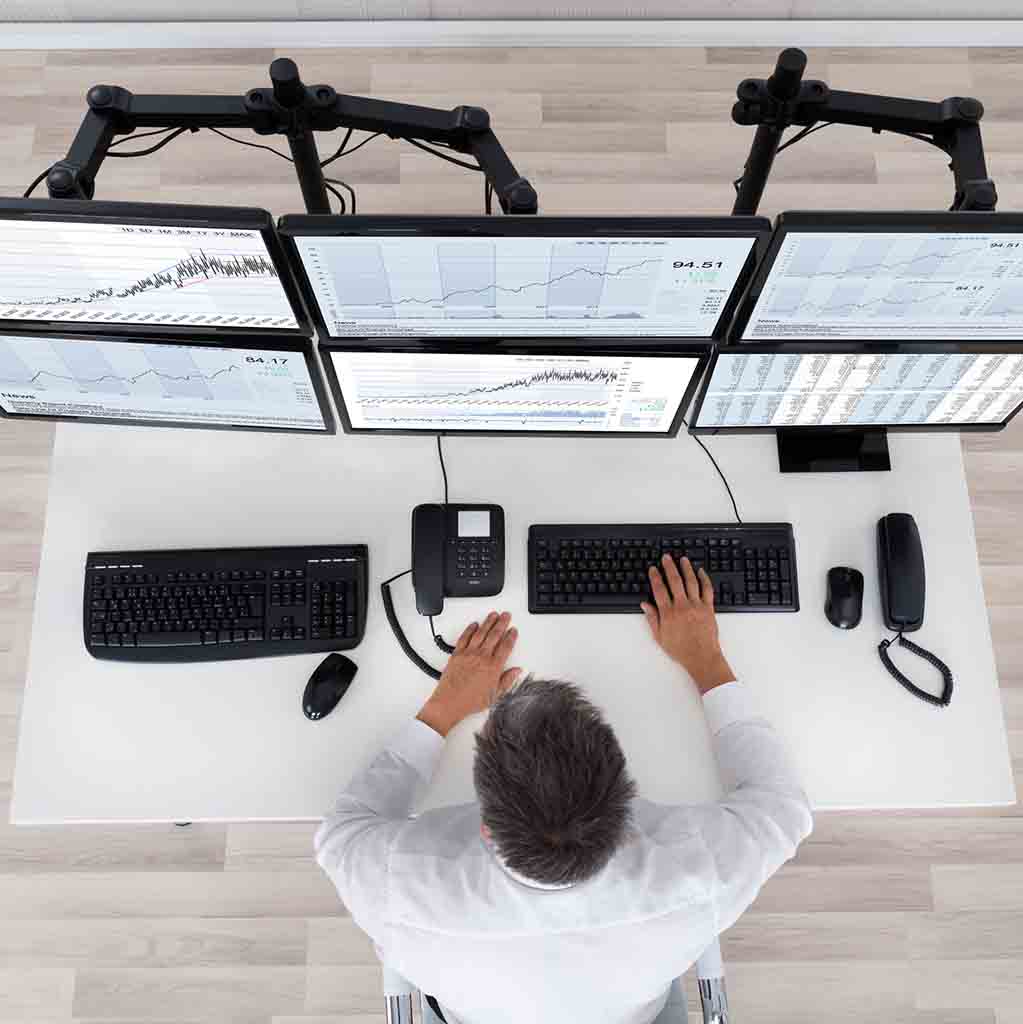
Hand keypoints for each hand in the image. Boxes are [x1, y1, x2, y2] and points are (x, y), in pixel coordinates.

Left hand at [416, 611, 521, 736]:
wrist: (449, 702)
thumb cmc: (470, 701)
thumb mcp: (495, 695)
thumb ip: (507, 680)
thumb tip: (516, 671)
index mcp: (493, 667)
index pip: (505, 647)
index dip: (511, 637)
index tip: (513, 631)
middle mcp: (481, 657)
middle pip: (494, 635)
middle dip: (502, 623)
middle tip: (506, 615)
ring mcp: (469, 654)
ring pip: (481, 633)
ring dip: (488, 622)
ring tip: (493, 615)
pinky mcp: (457, 654)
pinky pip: (464, 637)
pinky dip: (470, 629)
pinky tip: (474, 624)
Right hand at [641, 555, 734, 694]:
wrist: (702, 657)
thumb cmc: (681, 649)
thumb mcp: (660, 636)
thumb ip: (652, 618)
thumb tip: (645, 605)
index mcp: (668, 613)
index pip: (659, 589)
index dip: (655, 577)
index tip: (653, 569)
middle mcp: (682, 606)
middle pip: (675, 581)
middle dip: (669, 567)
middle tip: (666, 557)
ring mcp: (696, 605)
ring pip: (691, 581)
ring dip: (686, 568)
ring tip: (682, 559)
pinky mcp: (708, 608)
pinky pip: (707, 589)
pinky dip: (704, 579)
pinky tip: (700, 572)